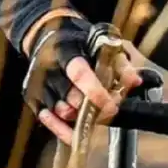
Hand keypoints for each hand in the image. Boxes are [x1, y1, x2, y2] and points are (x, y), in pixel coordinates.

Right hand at [28, 19, 144, 144]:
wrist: (44, 35)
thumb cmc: (77, 41)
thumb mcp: (100, 43)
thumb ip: (119, 63)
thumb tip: (135, 81)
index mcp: (66, 51)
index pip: (79, 74)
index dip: (95, 92)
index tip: (111, 106)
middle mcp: (49, 69)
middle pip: (70, 97)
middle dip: (91, 109)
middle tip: (108, 111)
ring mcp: (39, 84)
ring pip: (60, 111)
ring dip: (79, 119)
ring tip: (92, 114)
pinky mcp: (33, 97)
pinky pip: (47, 120)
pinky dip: (61, 129)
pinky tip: (73, 132)